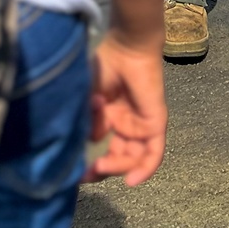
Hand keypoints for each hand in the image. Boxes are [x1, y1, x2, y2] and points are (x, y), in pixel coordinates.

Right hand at [83, 33, 166, 186]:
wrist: (127, 45)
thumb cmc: (105, 64)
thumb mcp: (89, 96)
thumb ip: (89, 121)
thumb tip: (91, 142)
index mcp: (109, 116)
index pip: (101, 147)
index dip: (88, 161)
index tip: (72, 171)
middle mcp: (126, 123)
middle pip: (117, 156)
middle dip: (101, 170)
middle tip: (84, 174)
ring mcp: (141, 124)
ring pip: (133, 158)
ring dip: (117, 168)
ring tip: (100, 168)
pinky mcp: (155, 123)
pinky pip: (154, 153)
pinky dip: (145, 170)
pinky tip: (131, 182)